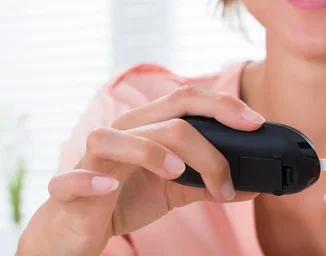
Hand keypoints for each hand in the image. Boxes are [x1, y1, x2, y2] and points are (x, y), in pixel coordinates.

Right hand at [18, 86, 264, 255]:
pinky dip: (90, 180)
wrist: (77, 228)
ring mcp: (94, 158)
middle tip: (231, 169)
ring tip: (178, 174)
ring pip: (120, 138)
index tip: (256, 123)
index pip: (188, 99)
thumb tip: (254, 185)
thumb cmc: (127, 196)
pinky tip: (109, 187)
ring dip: (153, 153)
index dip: (223, 105)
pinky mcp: (68, 189)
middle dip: (207, 138)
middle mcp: (124, 132)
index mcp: (150, 126)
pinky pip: (72, 179)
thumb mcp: (176, 188)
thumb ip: (210, 183)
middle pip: (168, 115)